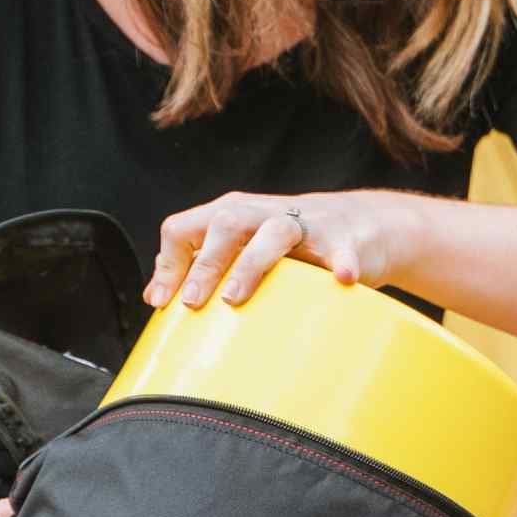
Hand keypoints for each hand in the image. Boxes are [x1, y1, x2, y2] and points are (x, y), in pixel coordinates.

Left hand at [143, 189, 412, 310]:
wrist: (363, 226)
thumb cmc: (294, 245)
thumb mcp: (241, 247)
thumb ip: (199, 263)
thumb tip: (153, 292)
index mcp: (232, 214)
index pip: (185, 228)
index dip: (168, 264)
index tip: (162, 303)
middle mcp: (263, 213)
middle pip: (224, 224)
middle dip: (204, 263)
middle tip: (193, 302)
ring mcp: (306, 223)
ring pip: (274, 231)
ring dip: (252, 263)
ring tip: (236, 296)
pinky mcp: (344, 239)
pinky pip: (343, 250)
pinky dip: (341, 263)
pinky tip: (342, 278)